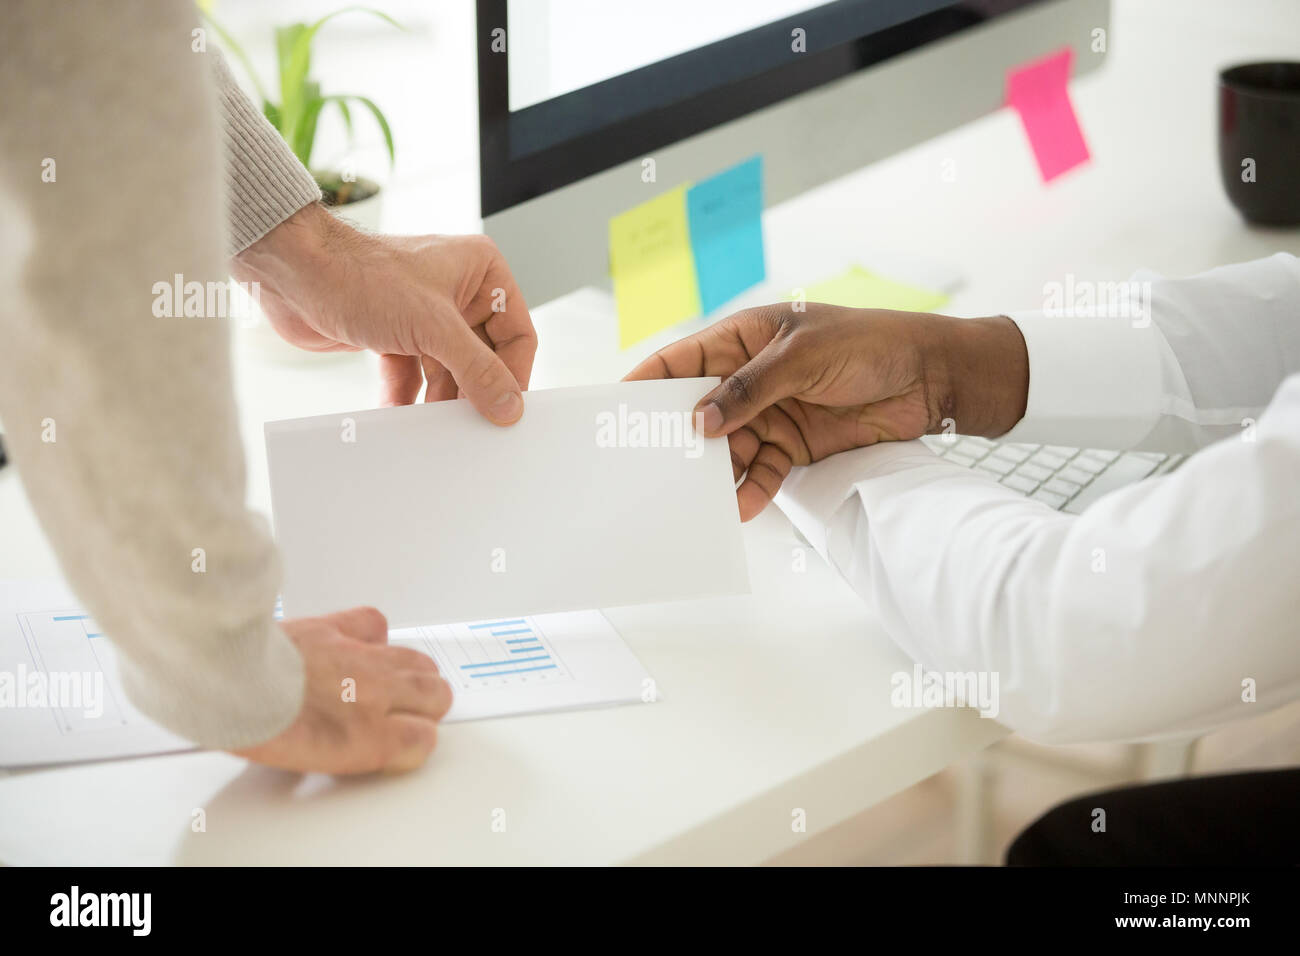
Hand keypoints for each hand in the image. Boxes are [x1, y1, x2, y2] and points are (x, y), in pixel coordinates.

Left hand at [232, 203, 536, 422]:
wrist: (292, 273)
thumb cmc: (359, 274)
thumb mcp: (433, 327)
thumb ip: (477, 370)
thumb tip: (509, 406)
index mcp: (480, 272)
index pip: (517, 334)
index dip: (513, 375)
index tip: (506, 410)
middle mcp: (457, 291)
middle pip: (482, 358)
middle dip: (472, 391)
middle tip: (471, 425)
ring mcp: (425, 315)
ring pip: (447, 370)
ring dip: (438, 399)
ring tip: (434, 426)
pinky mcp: (395, 334)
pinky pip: (413, 375)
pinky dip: (406, 396)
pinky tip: (398, 414)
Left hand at [234, 606, 452, 773]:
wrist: (223, 680)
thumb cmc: (250, 724)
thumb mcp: (303, 762)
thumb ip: (346, 750)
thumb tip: (357, 745)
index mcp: (367, 739)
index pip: (423, 740)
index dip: (413, 742)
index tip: (399, 744)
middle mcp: (375, 696)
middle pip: (436, 696)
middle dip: (425, 706)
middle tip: (406, 713)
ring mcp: (361, 658)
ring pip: (419, 661)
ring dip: (413, 673)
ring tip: (396, 682)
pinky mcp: (337, 628)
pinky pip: (375, 624)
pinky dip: (373, 635)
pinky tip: (362, 646)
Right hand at [625, 304, 1027, 520]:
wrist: (932, 376)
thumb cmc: (871, 344)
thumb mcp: (803, 357)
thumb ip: (750, 389)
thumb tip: (702, 421)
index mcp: (744, 338)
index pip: (683, 360)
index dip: (649, 382)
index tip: (618, 407)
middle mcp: (751, 378)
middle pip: (699, 412)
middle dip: (677, 438)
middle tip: (649, 466)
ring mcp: (771, 413)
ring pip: (727, 449)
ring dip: (714, 473)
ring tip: (695, 498)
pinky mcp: (795, 444)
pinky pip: (762, 471)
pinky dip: (751, 489)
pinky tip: (742, 507)